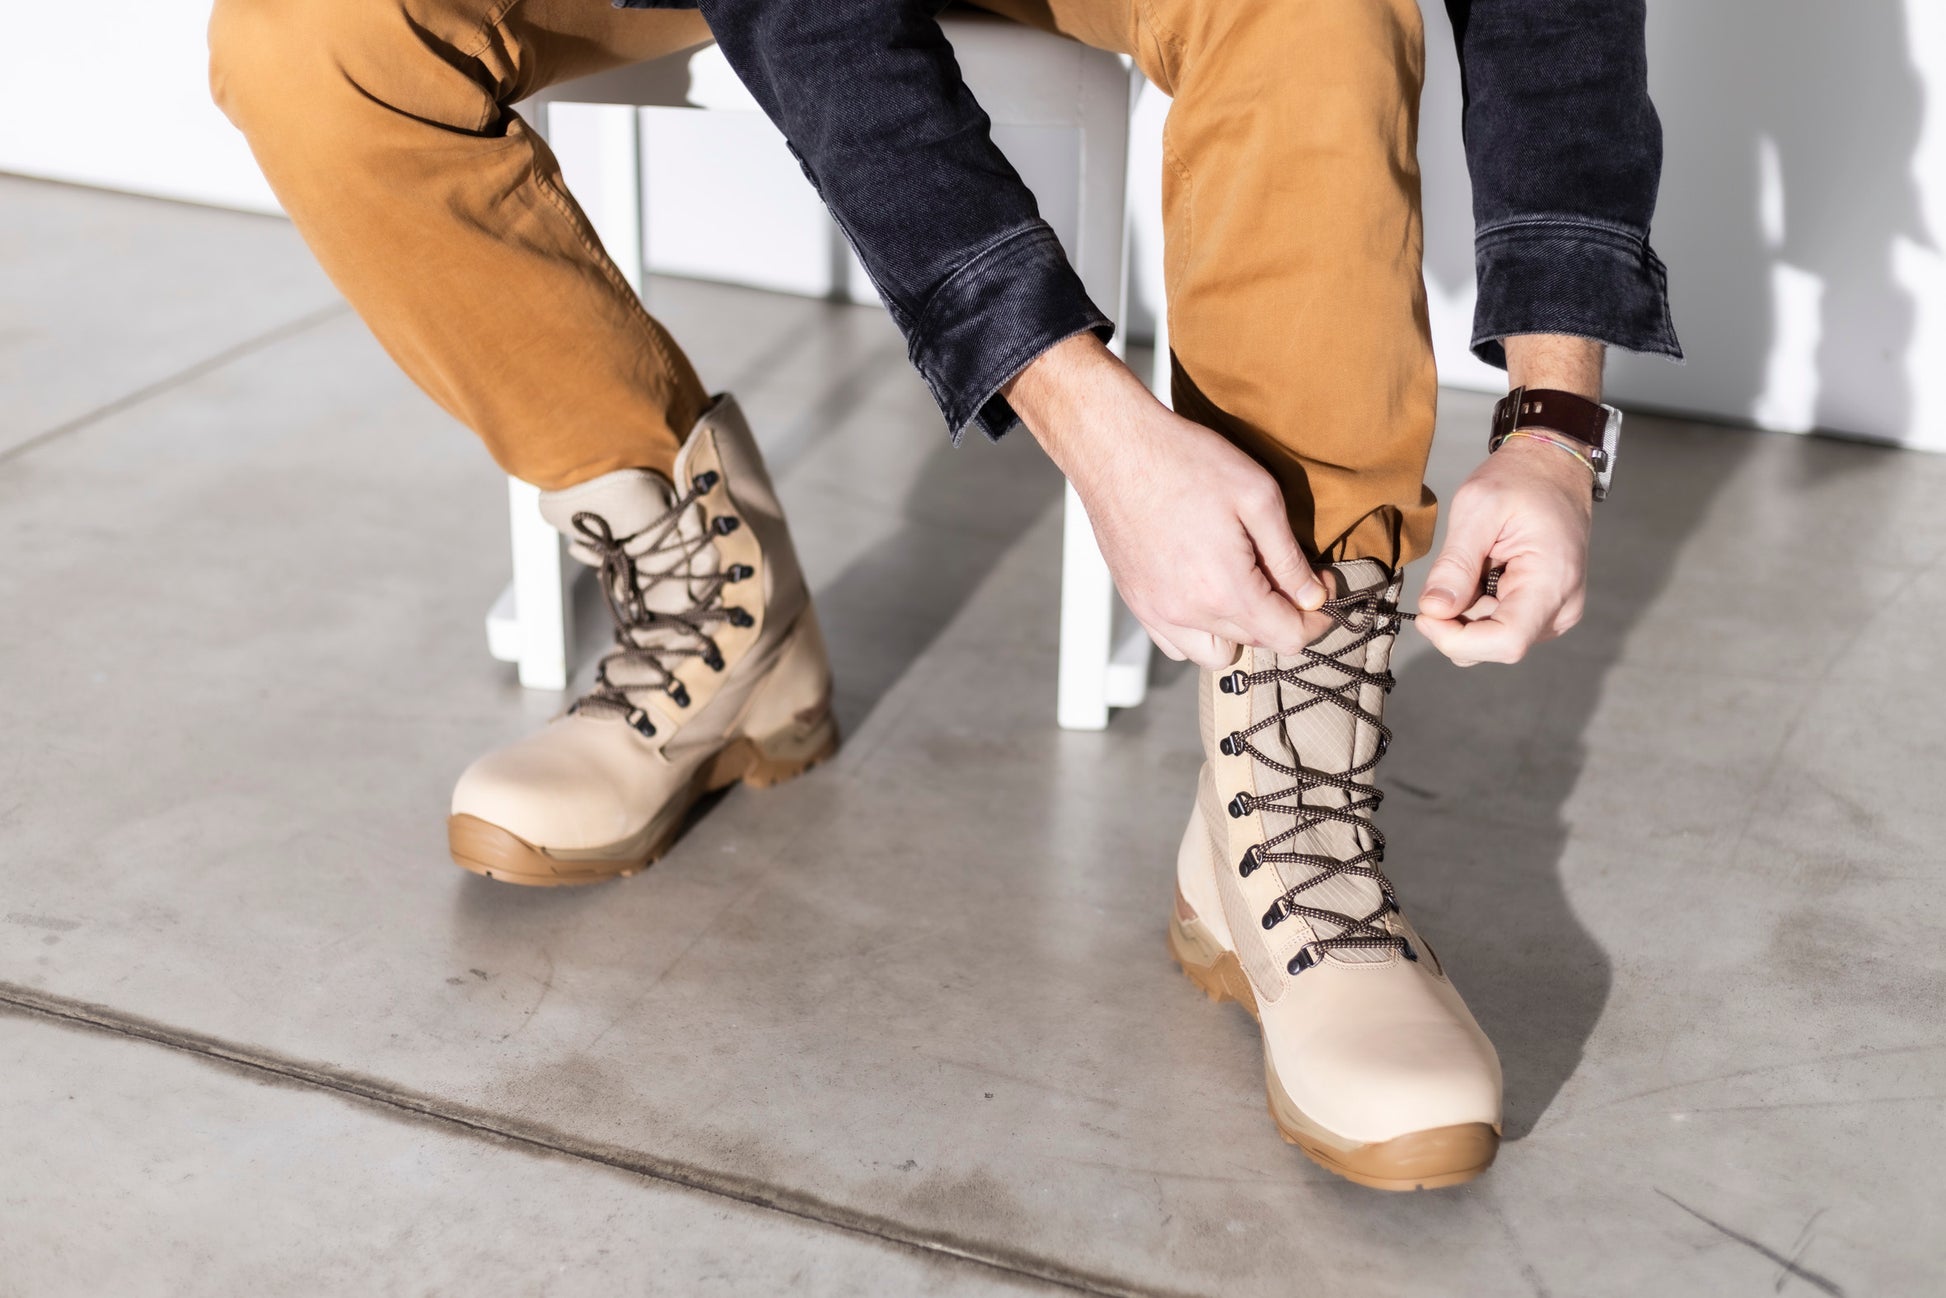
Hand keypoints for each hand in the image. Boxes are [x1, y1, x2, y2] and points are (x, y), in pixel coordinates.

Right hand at [1004, 335, 1325, 668]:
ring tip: (1245, 589)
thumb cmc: (1187, 462)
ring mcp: (1157, 613)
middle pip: (1256, 644)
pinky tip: (1205, 593)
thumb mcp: (1258, 496)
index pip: (1288, 637)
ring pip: (1215, 654)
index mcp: (1226, 590)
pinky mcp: (1136, 602)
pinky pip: (1177, 644)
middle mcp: (1189, 614)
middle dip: (1282, 617)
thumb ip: (1288, 556)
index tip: (1324, 589)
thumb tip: (1313, 596)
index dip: (1316, 619)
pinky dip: (1199, 631)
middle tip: (1288, 575)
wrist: (1115, 449)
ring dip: (1239, 632)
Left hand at [1414, 436, 1593, 664]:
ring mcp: (1553, 613)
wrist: (1552, 467)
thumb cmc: (1520, 480)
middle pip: (1494, 646)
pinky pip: (1497, 626)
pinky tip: (1483, 570)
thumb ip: (1454, 563)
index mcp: (1553, 583)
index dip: (1458, 640)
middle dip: (1456, 621)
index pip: (1506, 643)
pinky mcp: (1541, 611)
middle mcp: (1560, 608)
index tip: (1427, 614)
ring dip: (1466, 611)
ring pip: (1490, 640)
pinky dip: (1476, 606)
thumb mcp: (1477, 508)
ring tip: (1475, 562)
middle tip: (1447, 574)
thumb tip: (1433, 610)